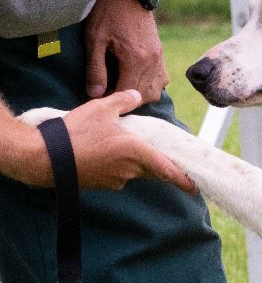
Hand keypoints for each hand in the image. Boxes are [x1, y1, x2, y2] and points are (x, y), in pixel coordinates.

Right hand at [10, 92, 194, 191]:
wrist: (44, 157)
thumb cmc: (76, 132)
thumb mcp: (101, 108)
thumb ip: (123, 101)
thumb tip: (137, 95)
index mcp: (137, 153)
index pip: (168, 171)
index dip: (184, 180)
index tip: (195, 187)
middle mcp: (131, 171)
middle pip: (152, 170)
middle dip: (157, 164)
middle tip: (159, 155)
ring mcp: (116, 180)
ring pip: (133, 172)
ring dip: (132, 161)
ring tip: (115, 144)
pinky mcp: (102, 185)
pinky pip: (117, 175)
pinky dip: (116, 165)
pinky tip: (101, 152)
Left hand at [84, 0, 169, 102]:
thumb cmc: (108, 13)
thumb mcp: (95, 40)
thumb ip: (96, 69)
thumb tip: (95, 94)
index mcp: (136, 60)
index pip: (127, 93)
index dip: (113, 99)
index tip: (100, 98)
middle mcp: (152, 63)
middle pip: (144, 96)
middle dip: (127, 100)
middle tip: (110, 95)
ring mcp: (159, 59)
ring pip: (155, 91)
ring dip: (139, 95)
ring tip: (122, 89)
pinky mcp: (161, 55)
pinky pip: (161, 81)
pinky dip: (149, 86)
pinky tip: (135, 81)